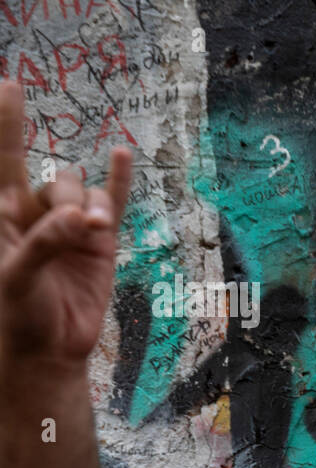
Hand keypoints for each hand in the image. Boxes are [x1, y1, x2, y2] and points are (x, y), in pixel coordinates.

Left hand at [0, 82, 131, 365]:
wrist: (50, 352)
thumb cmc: (18, 316)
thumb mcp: (17, 279)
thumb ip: (44, 244)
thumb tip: (82, 219)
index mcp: (1, 217)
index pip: (2, 161)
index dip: (5, 124)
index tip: (10, 84)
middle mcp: (34, 214)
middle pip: (55, 180)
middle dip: (69, 197)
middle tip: (76, 229)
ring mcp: (68, 226)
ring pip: (84, 192)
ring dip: (92, 207)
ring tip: (95, 233)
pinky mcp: (99, 243)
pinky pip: (112, 203)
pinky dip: (118, 181)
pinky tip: (120, 154)